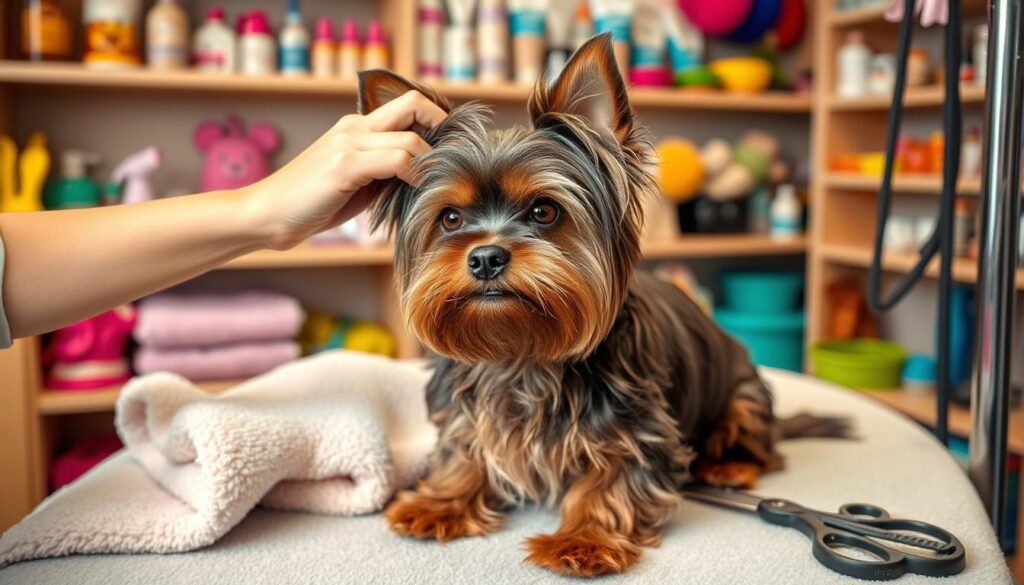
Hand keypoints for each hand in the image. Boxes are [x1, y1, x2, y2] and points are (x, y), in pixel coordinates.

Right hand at [242, 90, 446, 249]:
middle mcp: (353, 126)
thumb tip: (425, 176)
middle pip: (414, 104)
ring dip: (431, 163)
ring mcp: (348, 142)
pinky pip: (397, 159)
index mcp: (356, 127)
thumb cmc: (311, 204)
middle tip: (453, 158)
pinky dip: (416, 174)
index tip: (448, 148)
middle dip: (443, 127)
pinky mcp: (344, 164)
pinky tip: (417, 191)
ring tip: (436, 184)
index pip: (409, 105)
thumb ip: (386, 172)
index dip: (435, 122)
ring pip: (411, 137)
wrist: (266, 215)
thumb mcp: (357, 184)